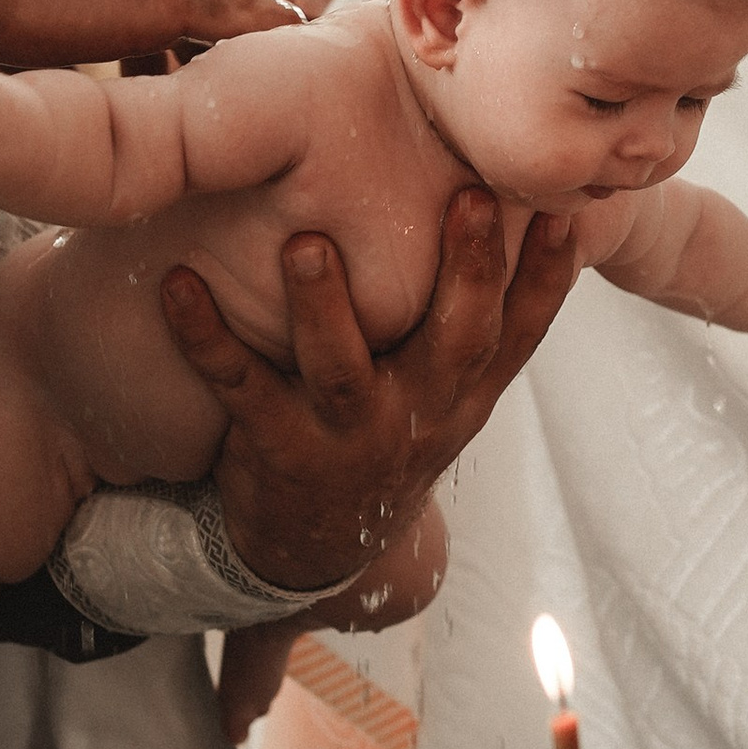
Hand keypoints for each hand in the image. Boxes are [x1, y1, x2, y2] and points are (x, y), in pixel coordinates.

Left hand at [159, 189, 579, 592]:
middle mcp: (418, 415)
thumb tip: (509, 205)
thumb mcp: (446, 396)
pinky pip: (240, 387)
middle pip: (453, 342)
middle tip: (468, 198)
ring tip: (308, 246)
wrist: (318, 550)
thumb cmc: (387, 433)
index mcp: (463, 396)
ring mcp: (348, 438)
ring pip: (341, 371)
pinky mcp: (276, 449)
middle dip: (466, 271)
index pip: (520, 333)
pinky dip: (207, 337)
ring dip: (324, 309)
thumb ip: (470, 320)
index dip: (550, 277)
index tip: (568, 212)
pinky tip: (179, 285)